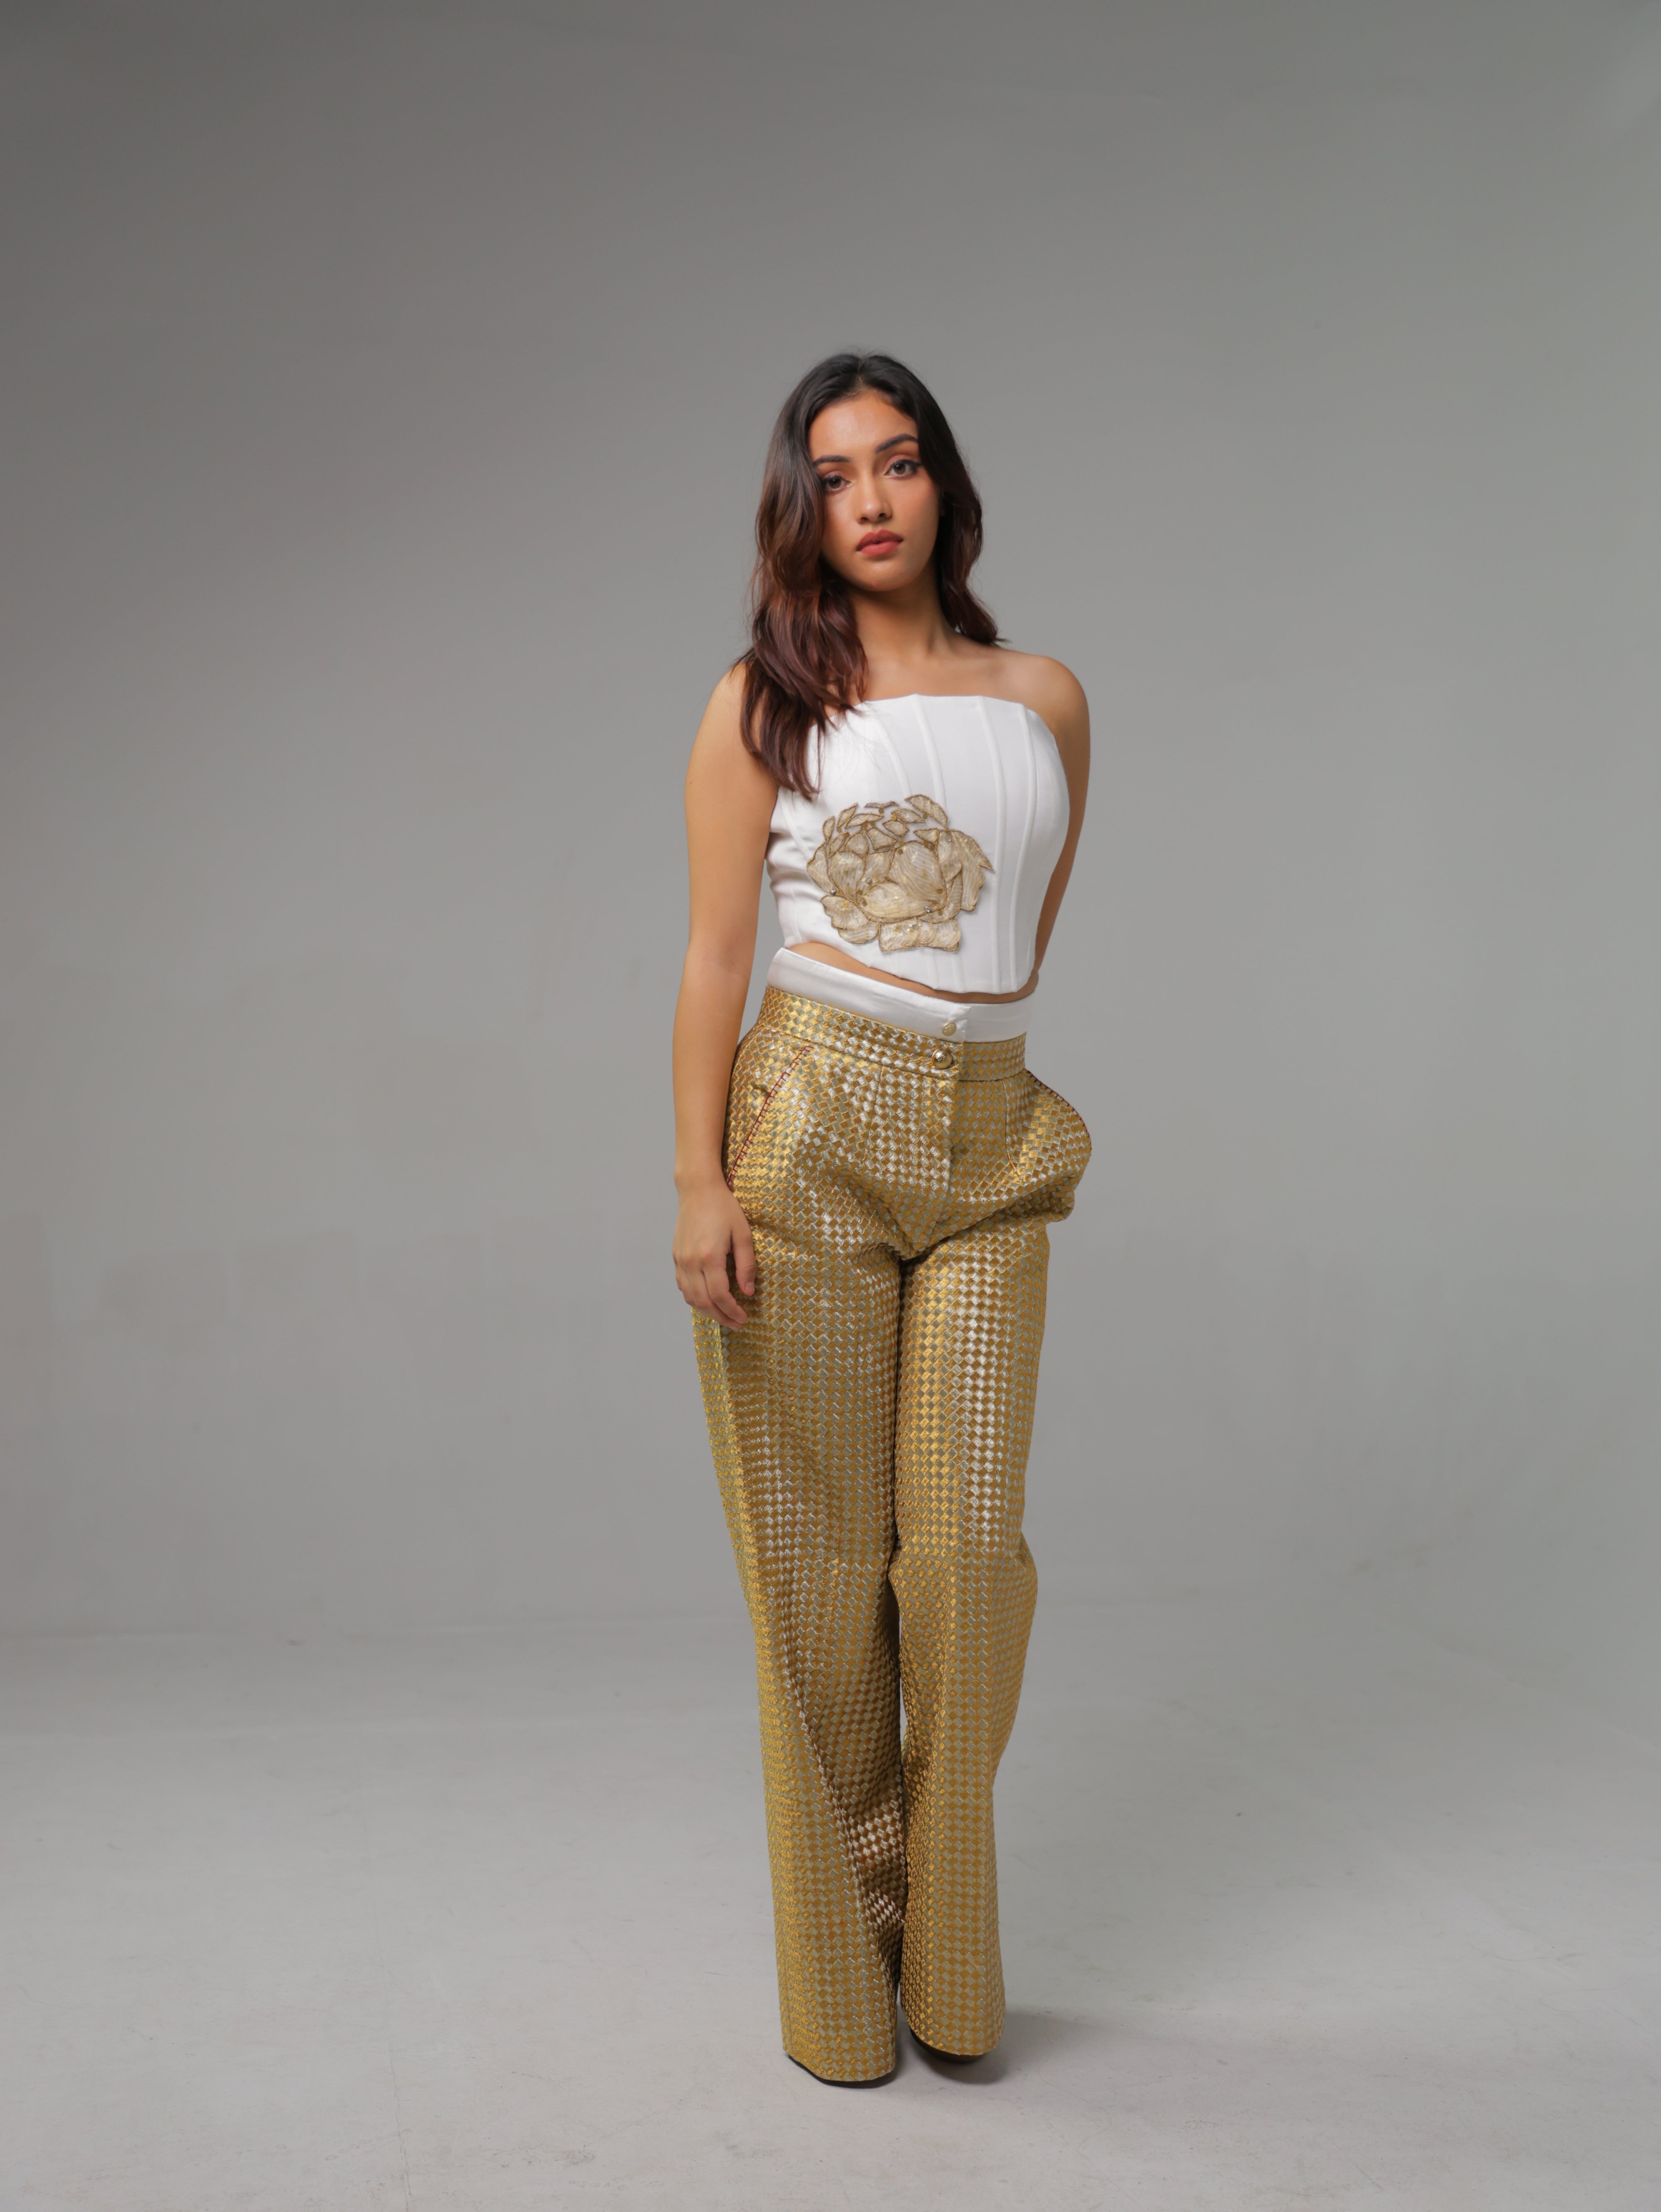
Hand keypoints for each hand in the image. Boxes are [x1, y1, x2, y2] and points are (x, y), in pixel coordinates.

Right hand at [673, 1180, 756, 1327]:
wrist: (698, 1190)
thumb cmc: (724, 1208)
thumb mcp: (743, 1234)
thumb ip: (747, 1264)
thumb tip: (748, 1291)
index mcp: (709, 1256)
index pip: (720, 1295)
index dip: (732, 1311)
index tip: (743, 1319)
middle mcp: (691, 1262)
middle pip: (703, 1302)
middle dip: (721, 1317)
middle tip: (736, 1324)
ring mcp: (680, 1260)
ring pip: (690, 1297)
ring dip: (707, 1311)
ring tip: (723, 1315)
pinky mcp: (676, 1256)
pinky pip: (683, 1286)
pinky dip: (694, 1298)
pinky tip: (707, 1299)